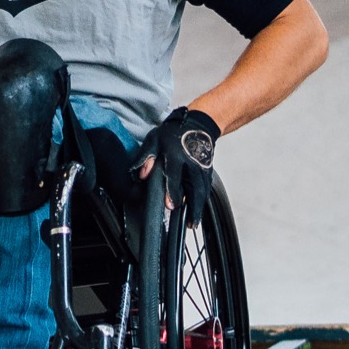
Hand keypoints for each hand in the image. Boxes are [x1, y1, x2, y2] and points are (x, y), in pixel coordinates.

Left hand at [131, 107, 219, 225]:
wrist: (198, 125)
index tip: (171, 205)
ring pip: (202, 191)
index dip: (173, 192)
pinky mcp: (208, 171)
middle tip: (190, 224)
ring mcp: (202, 168)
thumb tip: (141, 174)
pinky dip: (202, 202)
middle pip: (195, 188)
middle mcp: (192, 163)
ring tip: (194, 223)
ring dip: (199, 208)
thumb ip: (146, 157)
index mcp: (177, 155)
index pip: (175, 177)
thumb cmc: (174, 133)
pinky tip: (198, 212)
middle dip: (193, 207)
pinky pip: (206, 189)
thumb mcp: (154, 140)